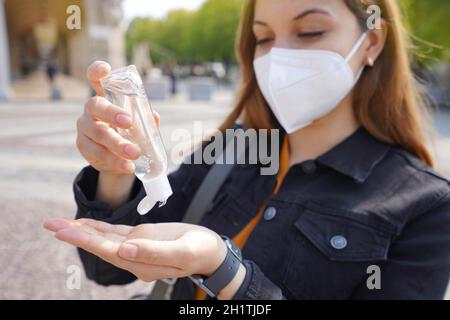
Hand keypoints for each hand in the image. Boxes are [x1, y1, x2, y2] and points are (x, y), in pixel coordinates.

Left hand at [43, 218, 228, 280]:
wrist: (210, 250)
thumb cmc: (200, 250)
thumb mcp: (183, 252)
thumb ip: (154, 253)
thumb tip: (124, 249)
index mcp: (143, 264)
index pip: (110, 251)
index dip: (87, 240)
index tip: (65, 231)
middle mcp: (134, 257)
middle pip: (101, 245)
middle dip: (76, 234)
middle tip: (50, 224)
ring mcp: (136, 247)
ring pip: (105, 238)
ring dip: (82, 230)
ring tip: (57, 223)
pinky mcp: (141, 237)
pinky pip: (115, 231)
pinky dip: (99, 226)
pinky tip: (83, 222)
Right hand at [76, 61, 159, 175]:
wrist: (117, 159)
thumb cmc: (129, 133)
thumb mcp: (140, 125)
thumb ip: (146, 120)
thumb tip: (154, 116)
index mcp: (105, 97)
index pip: (96, 79)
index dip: (97, 72)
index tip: (105, 69)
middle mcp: (91, 109)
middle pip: (96, 106)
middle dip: (112, 113)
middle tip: (129, 122)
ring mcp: (84, 127)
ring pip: (97, 133)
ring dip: (117, 144)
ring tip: (135, 153)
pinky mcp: (83, 146)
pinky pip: (96, 152)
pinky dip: (114, 160)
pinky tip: (127, 166)